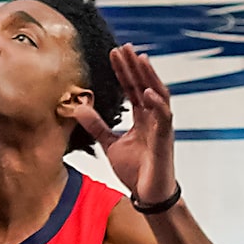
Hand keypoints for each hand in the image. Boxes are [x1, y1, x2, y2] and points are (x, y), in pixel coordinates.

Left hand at [74, 45, 176, 206]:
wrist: (149, 196)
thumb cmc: (136, 171)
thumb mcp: (110, 144)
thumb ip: (97, 126)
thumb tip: (79, 108)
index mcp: (142, 119)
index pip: (131, 88)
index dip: (123, 71)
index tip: (113, 52)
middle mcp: (153, 120)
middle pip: (145, 86)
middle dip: (135, 66)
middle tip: (124, 46)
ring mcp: (161, 128)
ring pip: (159, 96)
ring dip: (149, 77)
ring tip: (140, 59)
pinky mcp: (165, 142)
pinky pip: (164, 119)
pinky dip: (157, 104)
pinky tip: (147, 91)